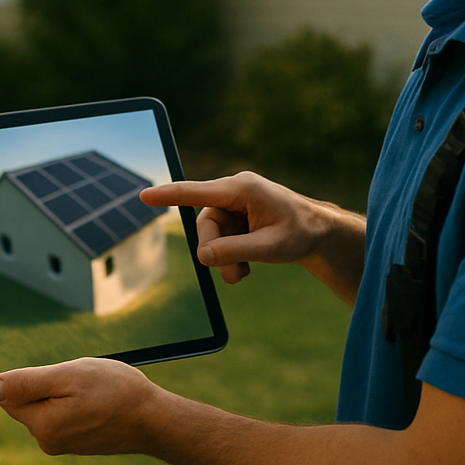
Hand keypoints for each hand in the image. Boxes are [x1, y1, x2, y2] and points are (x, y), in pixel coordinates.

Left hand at [0, 357, 161, 455]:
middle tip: (78, 379)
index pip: (9, 397)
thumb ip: (28, 383)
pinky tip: (96, 400)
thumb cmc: (115, 391)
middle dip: (46, 383)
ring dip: (62, 392)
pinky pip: (62, 415)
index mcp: (43, 426)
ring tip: (91, 390)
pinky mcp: (77, 443)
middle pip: (28, 402)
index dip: (26, 377)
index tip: (52, 372)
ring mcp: (64, 445)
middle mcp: (48, 441)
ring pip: (47, 406)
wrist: (153, 419)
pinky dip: (74, 402)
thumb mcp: (70, 376)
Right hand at [140, 173, 362, 299]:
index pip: (197, 192)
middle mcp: (234, 191)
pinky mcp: (236, 216)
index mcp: (242, 188)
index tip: (144, 195)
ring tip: (242, 276)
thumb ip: (233, 250)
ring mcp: (235, 204)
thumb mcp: (268, 248)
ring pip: (211, 234)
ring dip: (223, 257)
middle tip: (233, 276)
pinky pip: (220, 237)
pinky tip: (246, 267)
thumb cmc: (300, 234)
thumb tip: (201, 255)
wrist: (319, 234)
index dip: (168, 195)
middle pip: (206, 223)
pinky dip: (228, 254)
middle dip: (215, 250)